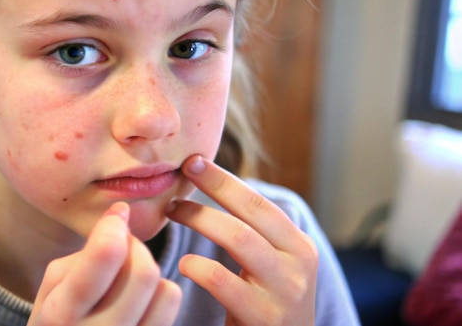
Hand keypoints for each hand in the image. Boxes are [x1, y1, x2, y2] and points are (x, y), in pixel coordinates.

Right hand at [28, 202, 181, 325]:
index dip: (115, 227)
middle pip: (144, 272)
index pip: (106, 258)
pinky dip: (160, 291)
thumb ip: (87, 249)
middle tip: (121, 248)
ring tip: (128, 276)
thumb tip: (120, 211)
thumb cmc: (58, 316)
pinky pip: (172, 304)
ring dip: (149, 271)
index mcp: (61, 314)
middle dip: (135, 247)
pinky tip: (139, 297)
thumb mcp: (55, 285)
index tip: (116, 218)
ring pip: (166, 289)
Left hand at [167, 155, 317, 325]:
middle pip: (249, 213)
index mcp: (298, 244)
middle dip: (212, 188)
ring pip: (238, 239)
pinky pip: (225, 282)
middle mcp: (298, 263)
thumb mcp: (271, 266)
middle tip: (179, 175)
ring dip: (199, 219)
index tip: (193, 161)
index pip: (259, 202)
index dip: (224, 180)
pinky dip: (200, 267)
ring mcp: (285, 291)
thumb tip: (209, 188)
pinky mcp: (265, 317)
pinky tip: (184, 264)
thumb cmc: (265, 305)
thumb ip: (252, 234)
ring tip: (172, 212)